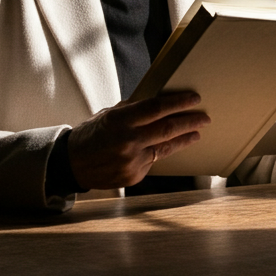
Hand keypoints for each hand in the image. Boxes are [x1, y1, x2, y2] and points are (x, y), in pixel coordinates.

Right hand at [68, 91, 209, 189]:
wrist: (70, 164)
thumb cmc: (91, 135)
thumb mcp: (108, 116)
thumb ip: (133, 111)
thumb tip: (160, 104)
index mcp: (120, 120)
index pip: (157, 108)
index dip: (179, 103)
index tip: (195, 99)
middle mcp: (128, 140)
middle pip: (168, 128)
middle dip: (190, 122)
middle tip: (204, 118)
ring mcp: (132, 161)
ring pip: (165, 147)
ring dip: (184, 139)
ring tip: (196, 133)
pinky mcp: (134, 176)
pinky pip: (153, 161)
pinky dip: (159, 153)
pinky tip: (164, 148)